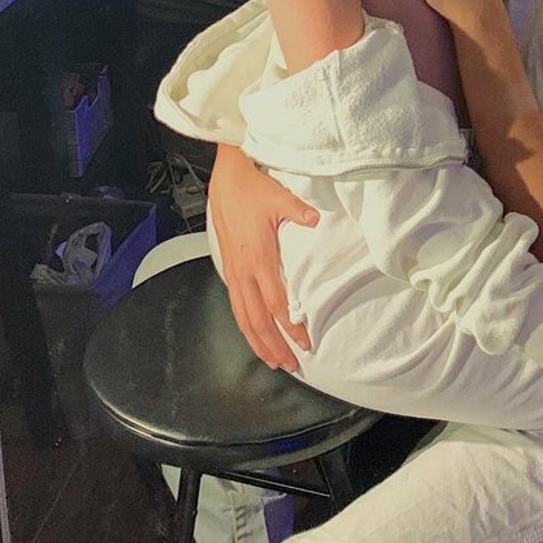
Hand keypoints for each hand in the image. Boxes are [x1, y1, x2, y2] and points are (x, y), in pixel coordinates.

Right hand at [208, 144, 319, 369]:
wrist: (226, 178)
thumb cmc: (253, 188)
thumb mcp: (279, 196)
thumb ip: (298, 211)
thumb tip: (315, 219)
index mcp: (258, 258)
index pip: (276, 303)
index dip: (290, 326)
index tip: (305, 342)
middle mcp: (244, 270)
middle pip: (258, 320)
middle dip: (273, 345)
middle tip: (291, 364)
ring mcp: (234, 271)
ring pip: (243, 317)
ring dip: (258, 341)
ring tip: (273, 360)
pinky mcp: (229, 266)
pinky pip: (236, 305)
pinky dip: (246, 324)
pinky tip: (254, 332)